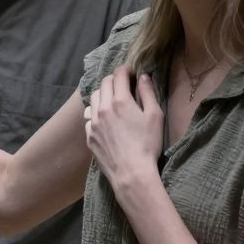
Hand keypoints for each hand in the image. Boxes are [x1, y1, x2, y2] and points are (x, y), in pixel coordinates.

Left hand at [84, 63, 162, 189]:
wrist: (131, 173)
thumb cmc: (147, 144)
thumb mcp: (155, 116)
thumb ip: (148, 93)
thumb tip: (143, 76)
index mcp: (120, 100)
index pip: (118, 75)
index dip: (125, 70)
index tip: (130, 72)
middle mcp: (102, 108)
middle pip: (104, 84)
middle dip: (113, 80)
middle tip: (122, 84)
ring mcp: (93, 122)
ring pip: (94, 99)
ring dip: (102, 94)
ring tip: (112, 100)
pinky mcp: (89, 136)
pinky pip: (89, 118)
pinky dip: (96, 114)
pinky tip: (105, 120)